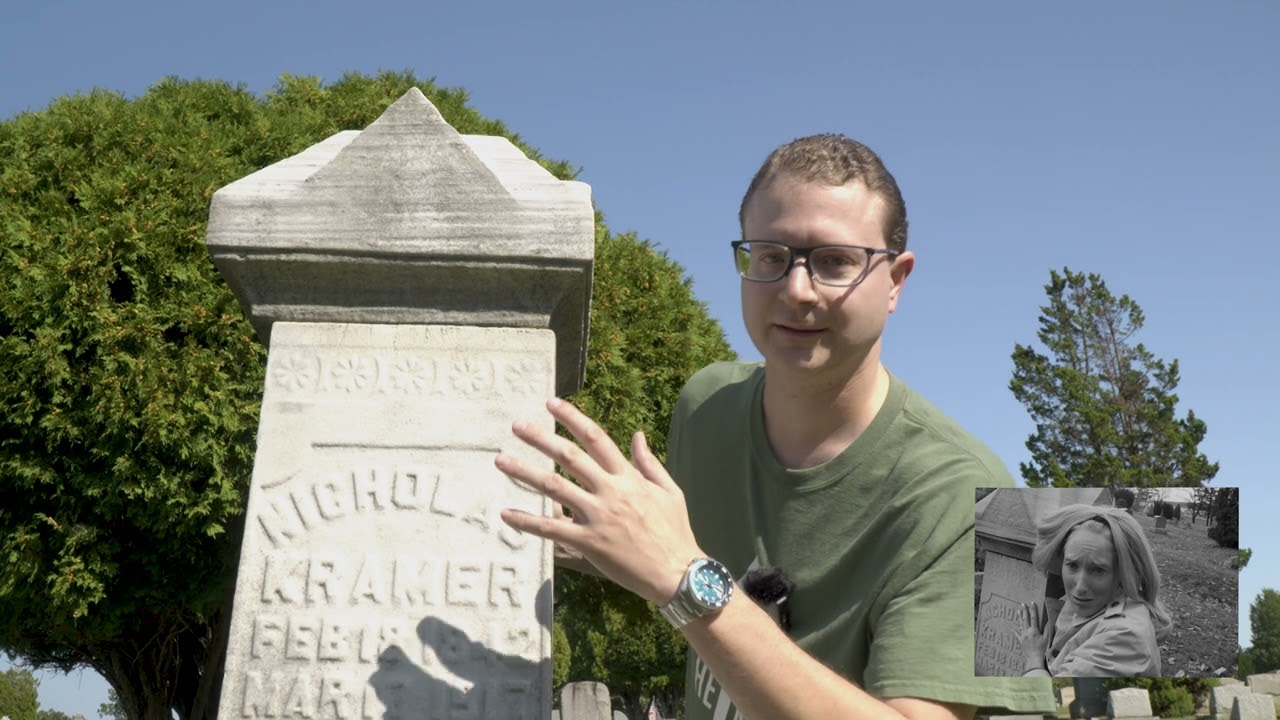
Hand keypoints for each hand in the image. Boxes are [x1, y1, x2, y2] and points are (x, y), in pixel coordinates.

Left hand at [495, 398, 701, 604]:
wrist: (678, 572)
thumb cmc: (675, 532)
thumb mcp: (670, 491)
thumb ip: (649, 462)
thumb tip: (637, 435)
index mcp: (628, 477)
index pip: (596, 438)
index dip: (572, 418)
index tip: (551, 404)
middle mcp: (610, 491)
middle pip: (569, 456)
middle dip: (540, 438)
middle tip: (516, 426)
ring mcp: (598, 516)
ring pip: (554, 487)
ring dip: (525, 473)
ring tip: (501, 461)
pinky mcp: (589, 542)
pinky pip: (551, 529)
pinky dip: (527, 521)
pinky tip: (506, 514)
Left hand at [1018, 601, 1048, 671]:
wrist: (1034, 658)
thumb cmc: (1042, 650)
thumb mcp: (1046, 639)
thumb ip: (1047, 630)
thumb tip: (1048, 621)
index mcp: (1034, 630)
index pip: (1034, 618)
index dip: (1033, 610)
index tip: (1032, 603)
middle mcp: (1027, 632)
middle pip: (1025, 619)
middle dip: (1024, 611)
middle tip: (1023, 604)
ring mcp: (1023, 636)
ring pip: (1020, 624)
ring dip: (1019, 617)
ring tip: (1017, 611)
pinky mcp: (1020, 641)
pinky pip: (1017, 635)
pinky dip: (1015, 631)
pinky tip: (1012, 628)